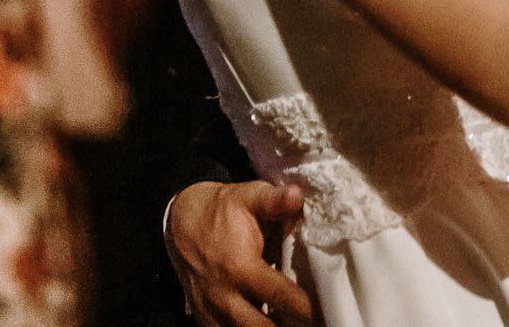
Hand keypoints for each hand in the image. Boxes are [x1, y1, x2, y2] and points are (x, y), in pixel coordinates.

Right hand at [167, 180, 313, 325]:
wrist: (182, 222)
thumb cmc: (223, 209)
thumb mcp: (249, 197)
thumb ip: (274, 200)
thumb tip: (298, 195)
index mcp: (239, 266)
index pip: (278, 295)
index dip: (304, 307)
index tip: (326, 311)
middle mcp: (224, 295)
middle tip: (315, 321)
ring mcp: (212, 310)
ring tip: (295, 323)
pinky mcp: (205, 318)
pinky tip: (272, 323)